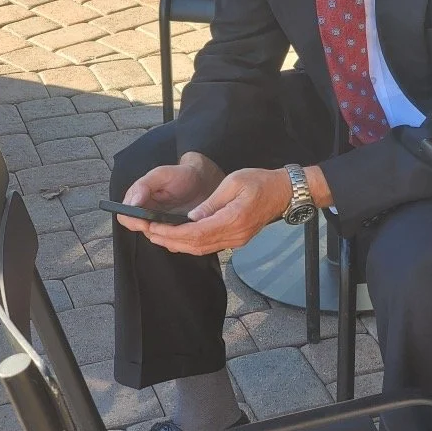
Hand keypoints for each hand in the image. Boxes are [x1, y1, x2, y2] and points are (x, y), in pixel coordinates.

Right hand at [117, 152, 223, 236]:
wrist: (202, 182)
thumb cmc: (180, 175)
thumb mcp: (162, 175)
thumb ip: (144, 186)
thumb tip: (132, 203)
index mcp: (137, 200)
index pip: (125, 217)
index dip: (133, 222)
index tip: (145, 224)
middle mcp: (145, 213)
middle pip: (139, 230)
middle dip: (151, 231)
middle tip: (167, 227)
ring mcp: (158, 223)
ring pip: (155, 237)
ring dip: (165, 236)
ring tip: (180, 227)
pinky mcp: (172, 230)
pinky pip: (169, 241)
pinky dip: (177, 239)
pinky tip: (186, 231)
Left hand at [143, 167, 292, 254]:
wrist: (283, 192)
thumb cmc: (260, 181)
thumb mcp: (234, 182)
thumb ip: (212, 202)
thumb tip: (191, 217)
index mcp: (233, 219)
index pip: (196, 232)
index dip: (172, 233)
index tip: (153, 228)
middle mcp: (234, 234)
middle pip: (196, 245)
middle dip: (170, 240)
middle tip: (148, 232)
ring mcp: (236, 240)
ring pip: (201, 249)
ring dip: (178, 244)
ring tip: (157, 235)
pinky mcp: (236, 239)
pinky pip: (209, 246)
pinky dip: (190, 243)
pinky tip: (178, 237)